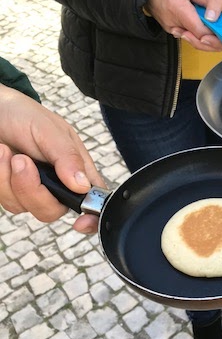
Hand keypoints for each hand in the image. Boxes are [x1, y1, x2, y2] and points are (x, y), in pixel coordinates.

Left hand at [0, 84, 104, 232]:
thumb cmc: (25, 116)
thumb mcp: (51, 131)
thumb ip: (68, 158)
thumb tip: (83, 186)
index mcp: (78, 172)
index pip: (94, 201)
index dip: (93, 218)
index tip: (81, 222)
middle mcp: (57, 186)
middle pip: (52, 211)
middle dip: (33, 191)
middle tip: (22, 161)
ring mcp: (31, 191)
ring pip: (23, 207)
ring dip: (10, 180)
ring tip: (6, 151)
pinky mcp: (8, 191)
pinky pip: (4, 200)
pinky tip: (0, 156)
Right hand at [146, 0, 221, 50]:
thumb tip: (221, 8)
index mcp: (179, 11)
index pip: (201, 32)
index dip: (215, 36)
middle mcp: (175, 24)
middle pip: (199, 41)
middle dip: (214, 42)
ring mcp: (172, 30)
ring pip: (194, 42)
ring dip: (208, 41)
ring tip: (218, 32)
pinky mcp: (171, 31)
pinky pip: (188, 37)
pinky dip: (199, 36)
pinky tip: (206, 30)